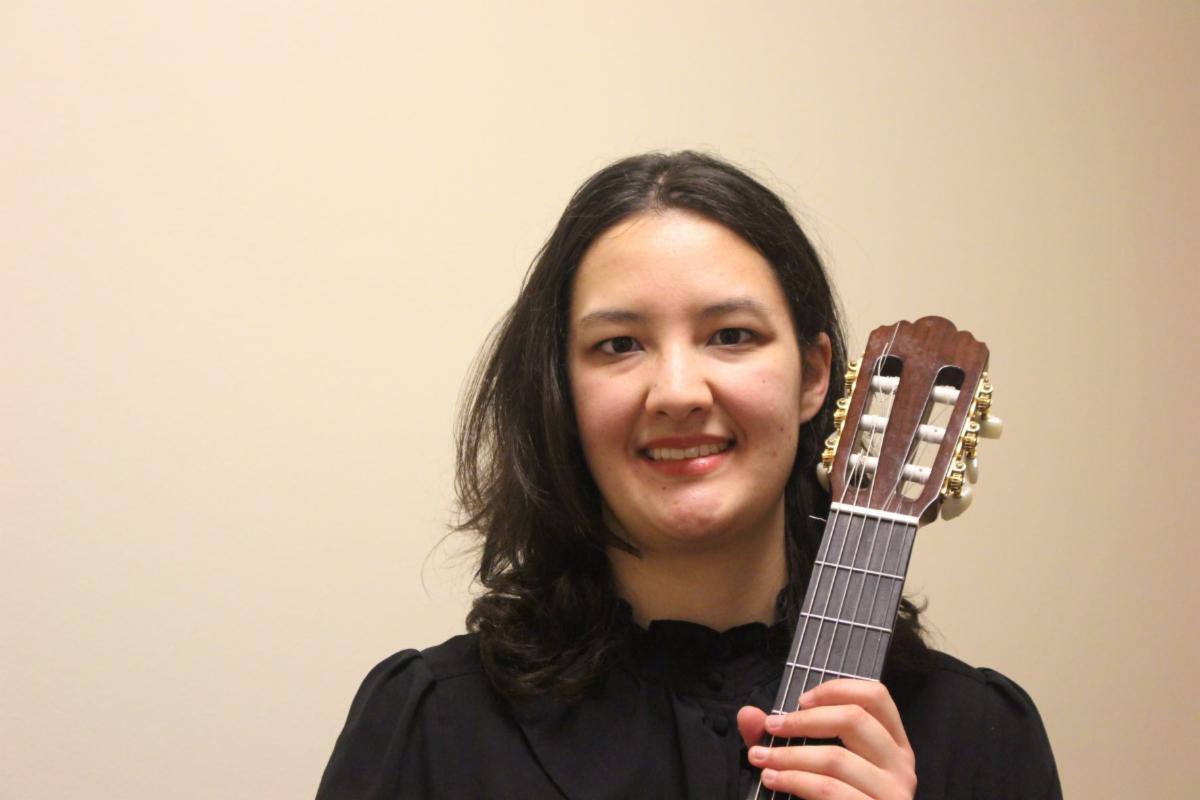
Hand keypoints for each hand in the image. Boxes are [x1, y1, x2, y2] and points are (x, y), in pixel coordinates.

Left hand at [737, 679, 916, 798]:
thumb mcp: (812, 762)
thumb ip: (782, 737)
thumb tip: (748, 715)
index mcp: (892, 744)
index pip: (876, 696)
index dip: (836, 689)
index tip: (801, 699)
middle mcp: (901, 766)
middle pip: (854, 720)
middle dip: (803, 721)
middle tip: (771, 727)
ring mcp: (893, 794)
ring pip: (837, 759)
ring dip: (789, 756)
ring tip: (762, 759)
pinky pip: (829, 790)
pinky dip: (794, 781)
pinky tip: (774, 779)